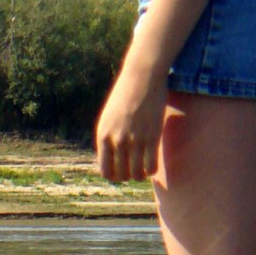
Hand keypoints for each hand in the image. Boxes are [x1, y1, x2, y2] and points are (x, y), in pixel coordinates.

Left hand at [95, 58, 167, 182]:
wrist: (142, 77)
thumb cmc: (125, 95)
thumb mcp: (109, 116)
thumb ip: (109, 136)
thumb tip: (111, 155)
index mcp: (103, 136)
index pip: (105, 170)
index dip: (114, 176)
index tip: (121, 173)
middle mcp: (117, 140)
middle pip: (121, 174)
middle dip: (127, 177)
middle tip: (133, 172)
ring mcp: (134, 140)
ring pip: (136, 173)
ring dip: (140, 176)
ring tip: (143, 172)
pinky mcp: (151, 137)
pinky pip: (150, 165)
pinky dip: (151, 170)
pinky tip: (152, 166)